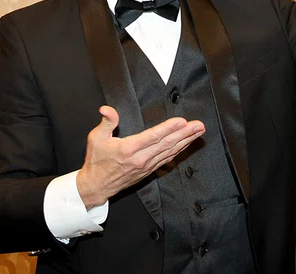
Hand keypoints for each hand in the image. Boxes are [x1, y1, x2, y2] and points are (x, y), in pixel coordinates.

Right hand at [77, 105, 204, 207]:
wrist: (96, 186)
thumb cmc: (96, 161)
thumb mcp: (96, 138)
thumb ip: (106, 122)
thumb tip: (106, 109)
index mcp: (128, 149)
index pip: (152, 137)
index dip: (168, 128)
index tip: (182, 121)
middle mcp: (140, 158)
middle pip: (167, 144)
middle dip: (185, 133)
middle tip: (199, 125)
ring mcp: (146, 166)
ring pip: (170, 151)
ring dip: (186, 141)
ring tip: (199, 131)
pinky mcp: (149, 170)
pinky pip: (168, 159)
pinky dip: (179, 150)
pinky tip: (187, 143)